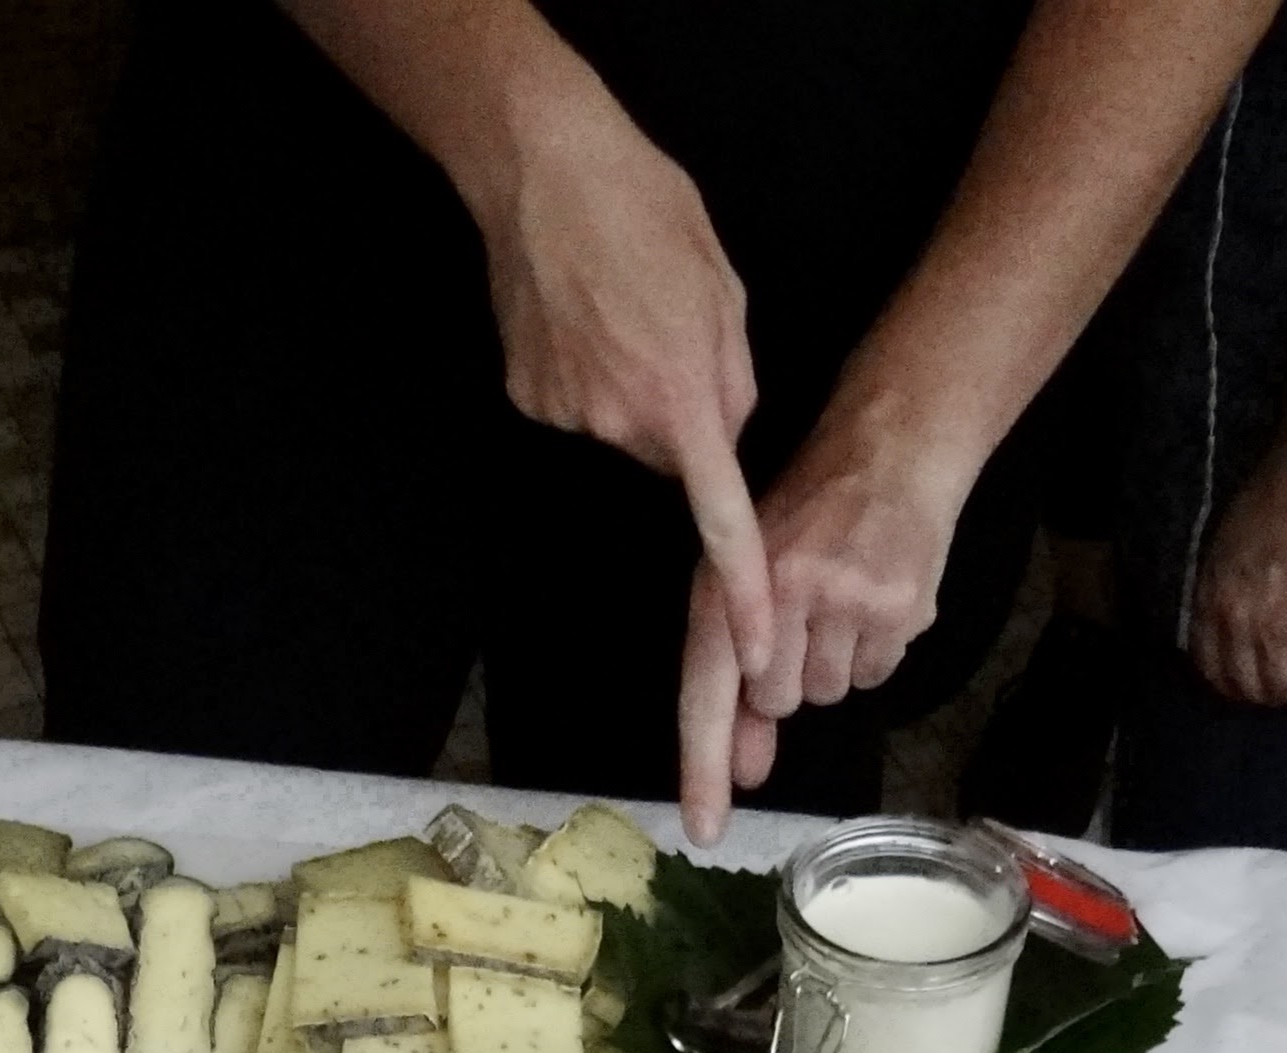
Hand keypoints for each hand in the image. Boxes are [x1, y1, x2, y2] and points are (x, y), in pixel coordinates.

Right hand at [473, 87, 778, 676]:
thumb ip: (732, 379)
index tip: (758, 651)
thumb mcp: (721, 290)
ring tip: (618, 311)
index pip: (722, 519)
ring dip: (632, 389)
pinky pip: (578, 406)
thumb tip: (727, 436)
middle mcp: (621, 421)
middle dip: (683, 418)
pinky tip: (578, 318)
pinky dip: (585, 374)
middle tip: (671, 337)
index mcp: (683, 397)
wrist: (541, 168)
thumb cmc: (643, 210)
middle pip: (672, 455)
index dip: (746, 589)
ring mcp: (566, 413)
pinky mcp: (528, 396)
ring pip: (624, 430)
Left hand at [675, 403, 974, 841]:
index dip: (703, 765)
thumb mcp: (751, 578)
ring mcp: (844, 598)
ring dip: (837, 662)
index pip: (706, 690)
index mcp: (728, 579)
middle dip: (790, 679)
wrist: (892, 447)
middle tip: (806, 618)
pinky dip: (876, 649)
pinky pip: (877, 674)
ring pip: (831, 692)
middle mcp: (780, 590)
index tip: (705, 830)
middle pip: (778, 701)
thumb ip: (739, 676)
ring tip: (844, 599)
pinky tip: (876, 598)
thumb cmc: (809, 516)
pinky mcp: (898, 605)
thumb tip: (740, 772)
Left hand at [1189, 441, 1286, 705]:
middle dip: (1282, 692)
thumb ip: (1230, 582)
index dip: (1242, 685)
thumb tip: (1244, 607)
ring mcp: (1278, 625)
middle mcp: (1237, 620)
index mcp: (1211, 599)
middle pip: (1254, 689)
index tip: (1267, 677)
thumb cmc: (1283, 490)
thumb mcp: (1229, 541)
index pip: (1213, 670)